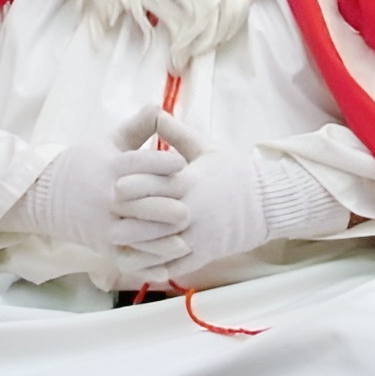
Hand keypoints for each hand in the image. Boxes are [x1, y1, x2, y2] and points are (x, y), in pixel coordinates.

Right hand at [8, 134, 180, 261]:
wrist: (44, 195)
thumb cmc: (85, 164)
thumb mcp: (109, 141)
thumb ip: (137, 127)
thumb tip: (159, 106)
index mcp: (108, 168)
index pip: (135, 164)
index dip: (159, 163)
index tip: (182, 163)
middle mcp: (105, 197)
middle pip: (136, 202)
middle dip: (162, 205)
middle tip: (189, 206)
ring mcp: (103, 225)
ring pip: (132, 234)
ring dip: (158, 239)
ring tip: (184, 238)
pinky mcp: (103, 247)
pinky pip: (127, 258)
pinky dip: (147, 263)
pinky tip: (168, 265)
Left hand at [115, 146, 344, 279]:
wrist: (266, 202)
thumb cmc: (234, 173)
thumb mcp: (206, 148)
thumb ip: (177, 134)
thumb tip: (155, 111)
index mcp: (191, 181)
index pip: (154, 183)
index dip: (131, 186)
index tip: (114, 185)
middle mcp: (192, 209)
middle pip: (151, 216)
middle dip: (128, 215)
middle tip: (108, 213)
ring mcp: (198, 235)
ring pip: (159, 244)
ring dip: (136, 243)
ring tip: (116, 239)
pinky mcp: (204, 254)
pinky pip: (174, 264)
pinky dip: (154, 264)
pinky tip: (138, 259)